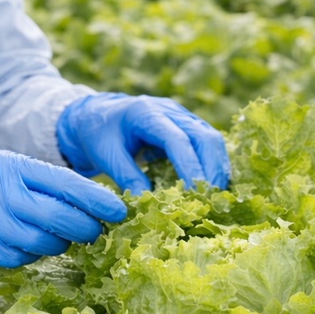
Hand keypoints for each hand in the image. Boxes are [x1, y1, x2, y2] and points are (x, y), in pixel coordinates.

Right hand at [0, 150, 126, 269]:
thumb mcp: (4, 166)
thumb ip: (41, 180)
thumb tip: (90, 199)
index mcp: (13, 167)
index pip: (67, 184)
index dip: (99, 200)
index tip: (122, 210)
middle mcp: (5, 196)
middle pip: (63, 218)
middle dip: (89, 227)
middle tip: (100, 230)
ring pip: (49, 243)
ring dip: (64, 243)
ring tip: (65, 235)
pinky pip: (27, 258)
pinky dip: (37, 253)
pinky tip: (33, 243)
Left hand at [56, 93, 230, 194]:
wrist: (97, 116)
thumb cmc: (99, 134)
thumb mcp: (106, 155)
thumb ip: (126, 176)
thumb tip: (147, 202)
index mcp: (147, 113)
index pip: (177, 139)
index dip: (190, 166)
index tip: (196, 192)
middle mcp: (170, 110)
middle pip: (204, 137)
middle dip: (212, 169)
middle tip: (210, 200)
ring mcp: (182, 117)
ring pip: (211, 139)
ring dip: (217, 168)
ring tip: (213, 197)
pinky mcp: (188, 127)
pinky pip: (208, 144)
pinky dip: (213, 165)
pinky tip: (210, 187)